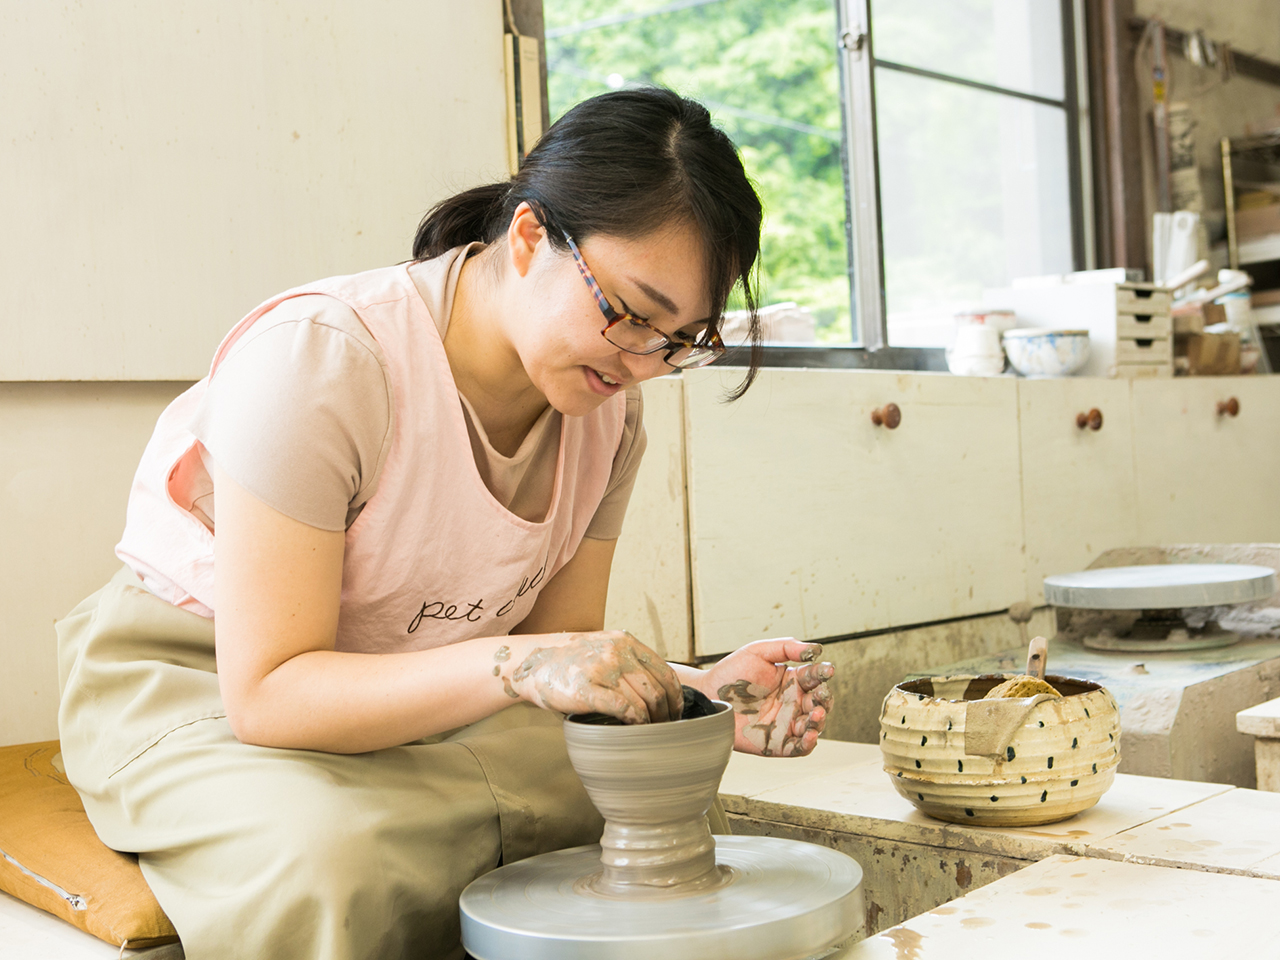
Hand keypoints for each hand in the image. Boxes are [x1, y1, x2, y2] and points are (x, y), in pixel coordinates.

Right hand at [508, 631, 682, 723]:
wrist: (534, 664)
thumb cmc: (571, 662)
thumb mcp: (604, 649)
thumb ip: (629, 661)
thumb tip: (659, 690)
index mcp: (626, 641)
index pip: (665, 671)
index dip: (676, 696)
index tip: (676, 712)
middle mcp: (618, 652)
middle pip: (656, 689)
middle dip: (665, 713)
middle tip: (664, 728)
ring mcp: (603, 669)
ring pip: (643, 701)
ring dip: (651, 721)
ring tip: (650, 732)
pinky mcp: (588, 689)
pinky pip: (624, 709)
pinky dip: (634, 722)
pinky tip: (633, 729)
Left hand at [702, 638, 832, 756]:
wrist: (708, 697)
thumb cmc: (730, 675)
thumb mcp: (757, 652)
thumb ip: (786, 647)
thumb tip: (816, 649)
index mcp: (791, 680)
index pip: (815, 676)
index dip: (824, 673)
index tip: (827, 670)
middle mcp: (792, 702)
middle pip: (819, 702)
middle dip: (825, 698)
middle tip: (820, 694)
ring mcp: (786, 723)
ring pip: (814, 725)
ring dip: (820, 721)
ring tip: (816, 714)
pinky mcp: (777, 743)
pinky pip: (799, 747)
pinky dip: (808, 744)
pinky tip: (810, 735)